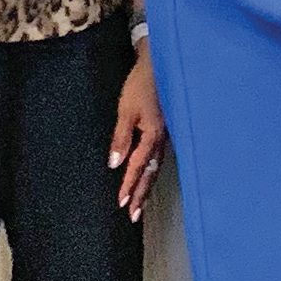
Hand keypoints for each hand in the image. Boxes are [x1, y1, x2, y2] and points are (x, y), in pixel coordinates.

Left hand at [110, 47, 166, 221]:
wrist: (159, 64)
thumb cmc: (141, 85)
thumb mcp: (126, 110)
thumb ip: (121, 138)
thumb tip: (114, 164)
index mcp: (152, 136)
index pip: (137, 167)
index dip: (130, 186)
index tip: (123, 204)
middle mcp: (161, 140)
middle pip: (150, 173)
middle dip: (142, 195)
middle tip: (134, 215)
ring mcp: (166, 136)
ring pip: (156, 167)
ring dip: (147, 186)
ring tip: (141, 204)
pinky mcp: (165, 130)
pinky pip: (159, 157)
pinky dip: (152, 171)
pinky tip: (149, 176)